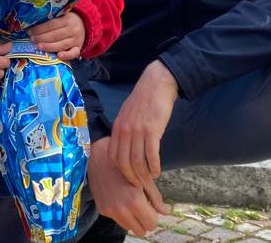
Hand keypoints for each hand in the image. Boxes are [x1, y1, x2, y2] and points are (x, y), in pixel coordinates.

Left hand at [28, 11, 84, 60]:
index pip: (51, 25)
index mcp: (67, 19)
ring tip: (39, 47)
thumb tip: (33, 23)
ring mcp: (76, 40)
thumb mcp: (62, 15)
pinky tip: (58, 56)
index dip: (40, 29)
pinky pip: (73, 53)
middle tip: (32, 39)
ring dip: (49, 46)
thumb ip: (51, 19)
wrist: (84, 25)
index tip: (30, 31)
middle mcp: (72, 30)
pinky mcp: (78, 48)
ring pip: (61, 45)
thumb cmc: (68, 20)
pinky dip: (67, 55)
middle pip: (55, 35)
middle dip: (41, 38)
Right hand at [88, 137, 168, 235]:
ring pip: (129, 228)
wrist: (99, 157)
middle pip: (141, 231)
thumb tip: (166, 212)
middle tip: (142, 206)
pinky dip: (122, 214)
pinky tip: (120, 199)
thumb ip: (155, 197)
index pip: (152, 224)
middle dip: (144, 220)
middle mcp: (121, 208)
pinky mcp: (102, 210)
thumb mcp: (143, 179)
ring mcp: (110, 210)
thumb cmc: (125, 165)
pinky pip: (118, 220)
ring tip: (131, 202)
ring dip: (133, 219)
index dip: (153, 216)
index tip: (150, 206)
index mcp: (134, 200)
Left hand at [108, 60, 178, 187]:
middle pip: (124, 162)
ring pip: (137, 161)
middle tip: (140, 184)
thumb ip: (124, 131)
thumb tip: (124, 148)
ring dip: (144, 174)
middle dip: (131, 177)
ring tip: (150, 179)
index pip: (113, 156)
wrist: (156, 85)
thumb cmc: (143, 101)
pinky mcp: (152, 131)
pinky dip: (154, 167)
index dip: (120, 170)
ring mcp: (137, 131)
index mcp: (117, 128)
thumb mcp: (126, 115)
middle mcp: (124, 131)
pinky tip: (157, 171)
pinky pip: (151, 155)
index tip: (128, 177)